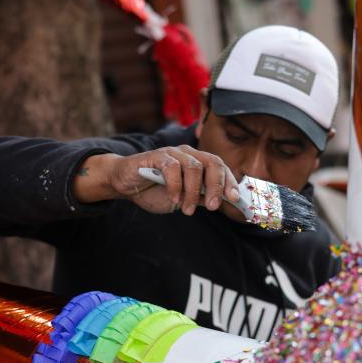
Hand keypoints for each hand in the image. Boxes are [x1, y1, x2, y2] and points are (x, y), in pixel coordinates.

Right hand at [74, 147, 240, 215]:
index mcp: (197, 161)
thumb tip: (224, 202)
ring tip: (186, 209)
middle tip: (214, 206)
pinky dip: (176, 185)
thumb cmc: (155, 190)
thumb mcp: (183, 199)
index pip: (219, 167)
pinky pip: (172, 167)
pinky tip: (174, 199)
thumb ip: (201, 198)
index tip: (235, 199)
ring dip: (193, 192)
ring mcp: (172, 153)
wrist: (126, 184)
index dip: (229, 181)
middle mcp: (187, 153)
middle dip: (217, 186)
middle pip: (212, 163)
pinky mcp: (156, 156)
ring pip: (193, 167)